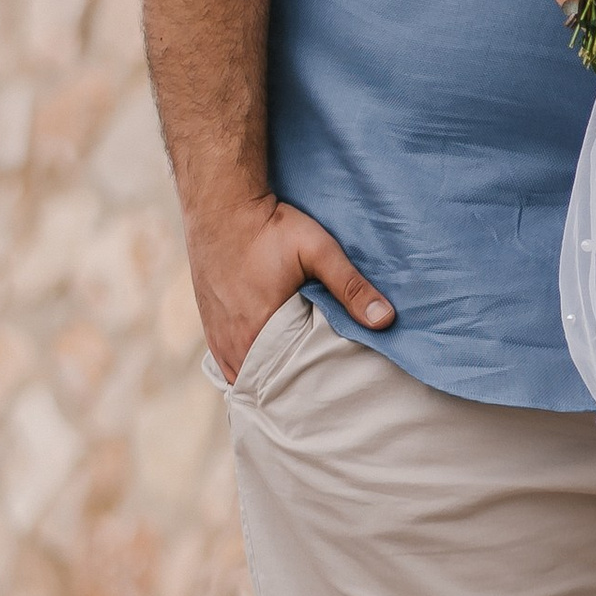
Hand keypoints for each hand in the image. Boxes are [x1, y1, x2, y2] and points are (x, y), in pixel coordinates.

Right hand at [186, 188, 392, 381]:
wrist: (222, 204)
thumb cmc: (270, 226)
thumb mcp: (318, 251)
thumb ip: (351, 286)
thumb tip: (386, 320)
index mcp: (258, 332)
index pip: (289, 383)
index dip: (311, 390)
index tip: (333, 390)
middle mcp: (232, 342)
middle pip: (266, 384)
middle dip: (292, 389)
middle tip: (321, 391)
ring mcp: (217, 336)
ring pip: (245, 377)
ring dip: (268, 380)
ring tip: (298, 380)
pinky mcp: (210, 325)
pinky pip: (228, 365)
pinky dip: (249, 368)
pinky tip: (269, 364)